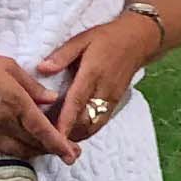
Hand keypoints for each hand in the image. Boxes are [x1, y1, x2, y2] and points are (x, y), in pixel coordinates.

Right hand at [0, 48, 76, 163]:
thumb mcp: (8, 66)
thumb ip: (32, 86)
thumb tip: (52, 99)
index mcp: (15, 102)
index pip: (42, 129)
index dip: (59, 143)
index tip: (72, 153)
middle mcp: (5, 121)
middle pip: (35, 144)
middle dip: (55, 151)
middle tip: (72, 153)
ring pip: (22, 150)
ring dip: (40, 153)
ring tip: (54, 150)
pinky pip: (7, 150)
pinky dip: (22, 151)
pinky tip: (30, 147)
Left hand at [38, 12, 164, 142]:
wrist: (138, 41)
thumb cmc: (107, 38)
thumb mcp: (82, 39)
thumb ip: (62, 55)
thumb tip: (42, 69)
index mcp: (92, 73)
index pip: (76, 102)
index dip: (65, 121)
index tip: (53, 136)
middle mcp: (103, 90)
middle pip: (85, 121)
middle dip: (67, 134)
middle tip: (46, 142)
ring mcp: (112, 99)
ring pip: (94, 126)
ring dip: (76, 136)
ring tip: (58, 142)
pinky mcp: (116, 103)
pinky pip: (100, 123)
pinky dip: (87, 132)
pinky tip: (73, 134)